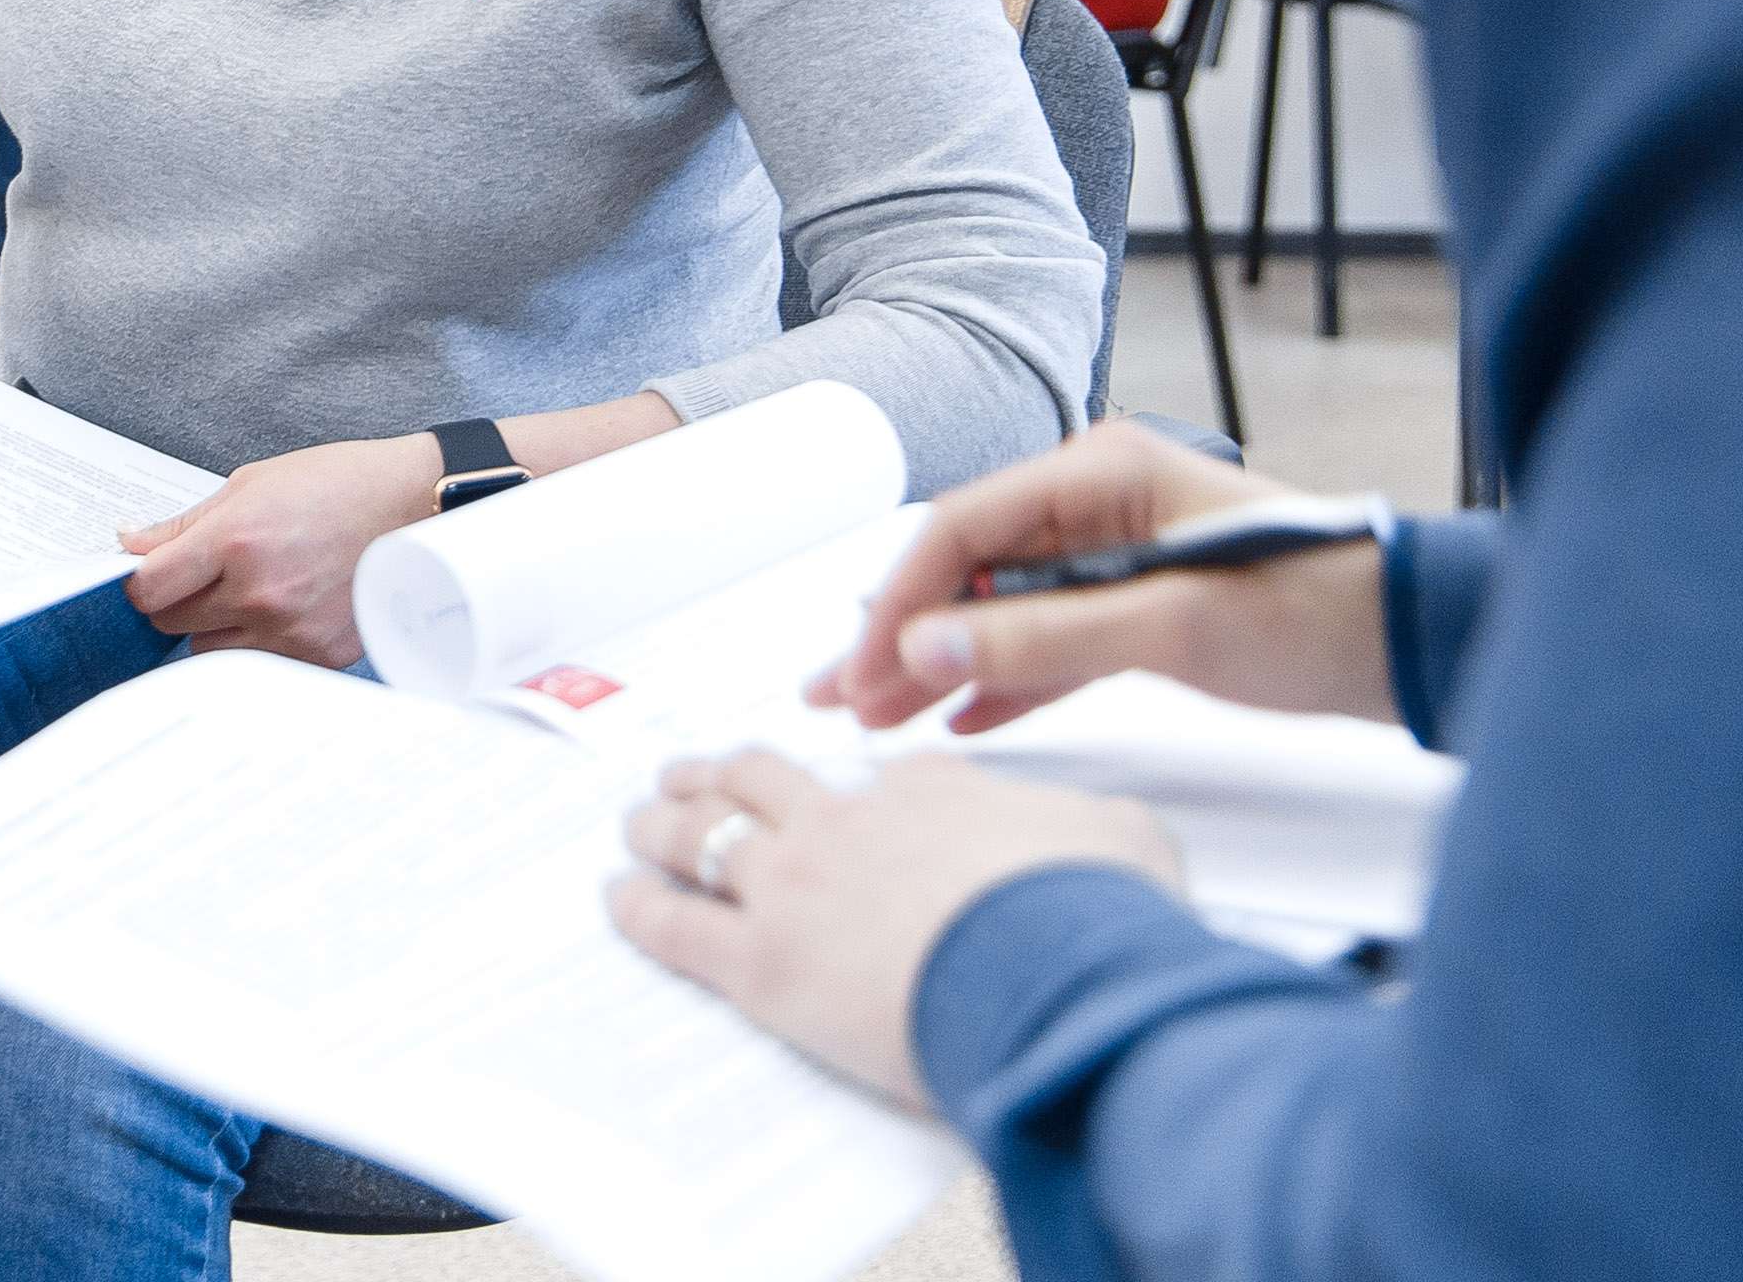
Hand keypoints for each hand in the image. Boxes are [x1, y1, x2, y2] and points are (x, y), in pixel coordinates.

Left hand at [119, 437, 441, 666]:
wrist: (414, 507)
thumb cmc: (337, 485)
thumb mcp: (251, 484)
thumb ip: (185, 524)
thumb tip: (129, 543)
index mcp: (235, 541)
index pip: (149, 590)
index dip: (140, 583)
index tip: (149, 576)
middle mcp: (259, 593)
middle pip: (172, 623)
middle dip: (177, 601)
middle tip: (206, 577)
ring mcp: (290, 630)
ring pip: (210, 650)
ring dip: (216, 627)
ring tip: (254, 589)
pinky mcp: (318, 655)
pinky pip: (259, 662)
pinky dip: (260, 641)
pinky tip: (288, 606)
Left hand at [611, 749, 1180, 1109]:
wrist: (1050, 969)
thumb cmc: (1096, 912)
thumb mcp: (1126, 842)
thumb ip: (1095, 827)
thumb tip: (1103, 835)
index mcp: (935, 792)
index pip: (884, 777)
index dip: (856, 786)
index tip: (847, 793)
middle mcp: (850, 822)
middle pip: (764, 780)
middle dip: (723, 772)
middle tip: (693, 772)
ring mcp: (797, 885)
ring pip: (704, 833)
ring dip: (664, 822)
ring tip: (638, 820)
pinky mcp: (763, 961)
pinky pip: (678, 925)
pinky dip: (639, 908)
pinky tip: (616, 898)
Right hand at [810, 420, 1395, 736]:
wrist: (1419, 642)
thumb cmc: (1318, 610)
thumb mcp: (1171, 625)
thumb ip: (1040, 635)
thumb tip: (922, 649)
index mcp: (1103, 472)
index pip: (963, 528)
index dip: (900, 600)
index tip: (861, 668)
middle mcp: (1099, 503)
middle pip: (969, 568)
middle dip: (900, 635)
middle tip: (835, 698)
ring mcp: (1118, 556)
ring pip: (1000, 611)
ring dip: (940, 664)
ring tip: (872, 719)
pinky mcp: (1141, 609)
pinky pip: (1047, 642)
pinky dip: (1000, 681)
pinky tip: (953, 721)